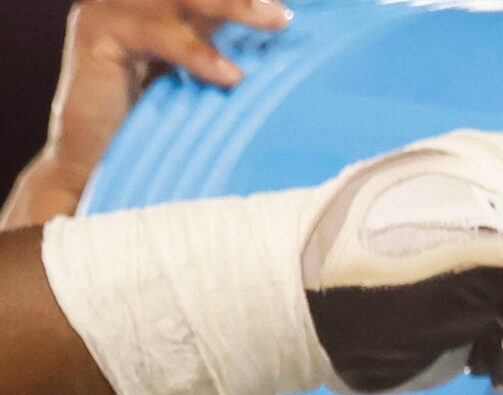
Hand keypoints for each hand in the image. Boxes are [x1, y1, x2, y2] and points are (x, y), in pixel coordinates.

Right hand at [1, 0, 292, 231]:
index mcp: (166, 10)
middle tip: (290, 10)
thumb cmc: (155, 134)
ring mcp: (112, 10)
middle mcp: (138, 1)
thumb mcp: (207, 91)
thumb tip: (303, 66)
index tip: (304, 6)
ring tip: (278, 21)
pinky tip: (229, 76)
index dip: (250, 0)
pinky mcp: (96, 32)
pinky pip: (155, 32)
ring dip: (233, 6)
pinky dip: (195, 52)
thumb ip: (237, 65)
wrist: (94, 166)